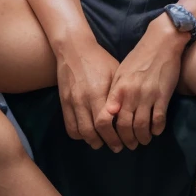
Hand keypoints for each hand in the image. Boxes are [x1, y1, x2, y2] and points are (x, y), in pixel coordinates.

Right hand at [55, 36, 123, 151]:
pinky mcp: (63, 103)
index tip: (126, 141)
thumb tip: (132, 113)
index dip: (116, 136)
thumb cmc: (100, 60)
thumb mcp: (116, 73)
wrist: (74, 49)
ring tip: (103, 142)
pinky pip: (69, 127)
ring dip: (93, 141)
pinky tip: (89, 135)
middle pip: (94, 132)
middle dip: (107, 142)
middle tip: (118, 147)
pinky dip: (79, 135)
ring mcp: (71, 102)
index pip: (106, 123)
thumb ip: (120, 94)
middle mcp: (83, 99)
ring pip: (81, 132)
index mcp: (99, 92)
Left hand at [99, 16, 187, 149]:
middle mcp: (130, 94)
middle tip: (129, 145)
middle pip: (124, 126)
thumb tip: (108, 112)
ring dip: (142, 138)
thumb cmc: (139, 57)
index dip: (107, 132)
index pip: (106, 117)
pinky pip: (159, 120)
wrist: (161, 43)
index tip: (111, 138)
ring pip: (142, 127)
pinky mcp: (163, 96)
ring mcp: (147, 96)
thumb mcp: (120, 72)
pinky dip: (157, 129)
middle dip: (126, 140)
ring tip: (143, 140)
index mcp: (118, 88)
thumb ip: (114, 93)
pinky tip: (156, 131)